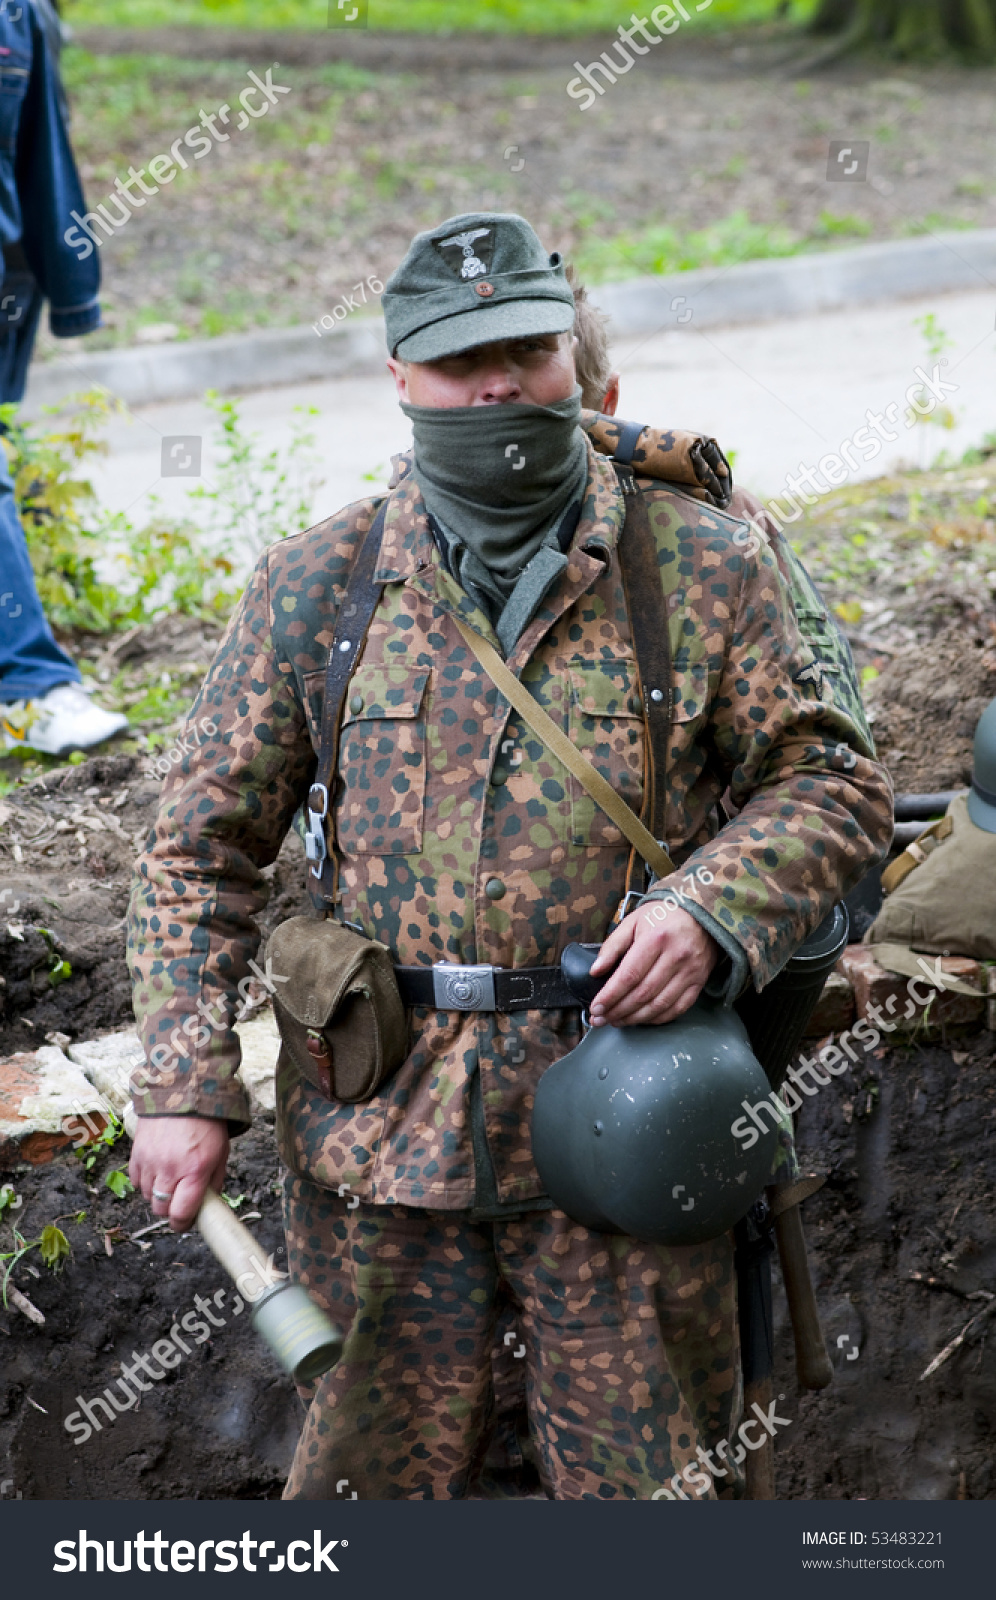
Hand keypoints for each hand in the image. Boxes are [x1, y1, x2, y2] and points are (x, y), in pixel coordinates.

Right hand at [130, 1115, 229, 1232]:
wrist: (183, 1091)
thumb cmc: (206, 1123)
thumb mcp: (221, 1153)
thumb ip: (215, 1181)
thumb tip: (208, 1204)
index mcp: (195, 1171)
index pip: (181, 1213)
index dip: (183, 1224)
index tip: (185, 1222)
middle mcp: (170, 1169)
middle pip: (161, 1208)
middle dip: (170, 1209)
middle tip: (179, 1199)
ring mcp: (150, 1161)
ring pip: (147, 1196)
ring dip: (157, 1194)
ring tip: (170, 1179)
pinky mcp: (136, 1153)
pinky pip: (135, 1181)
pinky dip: (144, 1181)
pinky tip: (156, 1170)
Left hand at [588, 905, 718, 1027]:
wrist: (701, 914)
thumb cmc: (663, 916)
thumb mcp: (633, 921)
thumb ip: (613, 946)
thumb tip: (596, 971)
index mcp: (656, 939)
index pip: (629, 975)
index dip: (610, 995)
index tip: (596, 1007)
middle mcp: (675, 957)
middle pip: (643, 994)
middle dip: (618, 1010)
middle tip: (601, 1019)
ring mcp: (690, 972)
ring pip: (659, 1005)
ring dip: (635, 1018)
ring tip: (617, 1021)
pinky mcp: (698, 982)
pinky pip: (677, 1008)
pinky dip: (657, 1018)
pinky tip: (641, 1019)